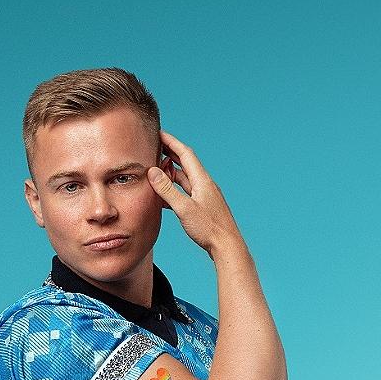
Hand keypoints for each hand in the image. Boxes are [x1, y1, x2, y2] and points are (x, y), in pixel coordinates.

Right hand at [148, 130, 244, 258]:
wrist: (227, 246)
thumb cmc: (209, 229)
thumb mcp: (184, 208)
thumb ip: (167, 190)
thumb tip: (153, 171)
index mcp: (202, 180)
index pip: (185, 153)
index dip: (171, 141)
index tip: (159, 133)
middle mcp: (205, 184)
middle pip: (185, 163)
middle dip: (170, 153)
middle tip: (155, 146)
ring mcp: (205, 195)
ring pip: (185, 178)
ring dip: (171, 171)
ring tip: (156, 169)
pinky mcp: (203, 206)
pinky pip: (186, 190)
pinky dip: (174, 188)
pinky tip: (165, 195)